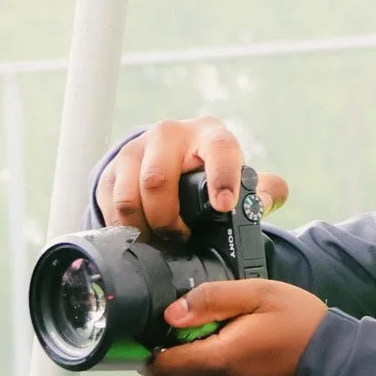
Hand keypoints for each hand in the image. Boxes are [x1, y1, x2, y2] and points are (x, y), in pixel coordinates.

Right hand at [97, 117, 288, 238]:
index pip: (219, 149)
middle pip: (158, 180)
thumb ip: (263, 190)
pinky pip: (109, 205)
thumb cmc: (210, 174)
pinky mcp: (110, 170)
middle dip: (169, 219)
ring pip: (129, 196)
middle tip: (181, 238)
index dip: (222, 177)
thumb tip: (266, 198)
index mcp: (209, 134)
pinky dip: (123, 228)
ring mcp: (135, 150)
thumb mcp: (239, 177)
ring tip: (160, 241)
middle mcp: (169, 134)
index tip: (224, 206)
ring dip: (144, 227)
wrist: (167, 160)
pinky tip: (139, 236)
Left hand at [141, 280, 326, 375]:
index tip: (173, 338)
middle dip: (183, 362)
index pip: (161, 366)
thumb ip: (212, 299)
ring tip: (227, 363)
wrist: (342, 373)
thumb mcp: (261, 294)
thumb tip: (171, 315)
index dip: (158, 351)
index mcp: (221, 361)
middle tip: (211, 343)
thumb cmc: (303, 328)